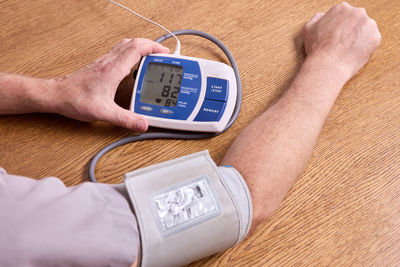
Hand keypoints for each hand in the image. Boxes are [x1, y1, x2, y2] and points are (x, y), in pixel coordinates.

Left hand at [51, 38, 168, 131]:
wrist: (56, 95)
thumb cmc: (74, 100)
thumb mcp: (104, 112)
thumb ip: (125, 119)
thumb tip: (142, 123)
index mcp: (113, 69)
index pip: (137, 49)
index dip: (153, 48)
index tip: (165, 53)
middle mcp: (109, 62)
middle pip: (133, 43)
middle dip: (151, 45)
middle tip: (162, 53)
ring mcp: (104, 62)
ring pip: (126, 45)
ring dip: (141, 46)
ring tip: (151, 55)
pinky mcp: (100, 66)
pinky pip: (119, 52)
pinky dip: (131, 52)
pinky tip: (134, 63)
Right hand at [303, 2, 380, 78]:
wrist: (327, 65)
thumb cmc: (318, 49)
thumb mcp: (309, 29)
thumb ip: (317, 18)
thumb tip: (322, 17)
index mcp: (341, 8)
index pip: (345, 14)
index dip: (340, 26)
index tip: (337, 34)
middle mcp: (357, 13)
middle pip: (357, 20)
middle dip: (351, 30)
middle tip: (342, 43)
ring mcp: (368, 24)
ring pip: (366, 29)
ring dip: (359, 37)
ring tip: (347, 49)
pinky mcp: (375, 37)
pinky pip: (372, 41)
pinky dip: (365, 46)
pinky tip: (353, 52)